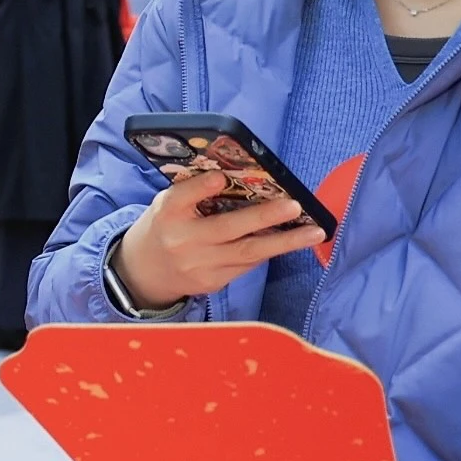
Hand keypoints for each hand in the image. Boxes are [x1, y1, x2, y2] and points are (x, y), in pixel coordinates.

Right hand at [112, 172, 322, 307]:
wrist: (146, 272)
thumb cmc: (166, 227)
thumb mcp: (169, 205)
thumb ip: (193, 193)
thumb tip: (236, 178)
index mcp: (166, 214)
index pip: (181, 198)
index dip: (201, 188)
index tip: (220, 178)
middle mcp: (182, 242)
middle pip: (227, 229)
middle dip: (264, 218)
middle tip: (294, 206)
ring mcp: (199, 266)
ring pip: (247, 253)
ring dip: (284, 242)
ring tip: (314, 232)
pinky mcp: (213, 283)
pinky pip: (247, 265)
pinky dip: (269, 250)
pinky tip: (290, 241)